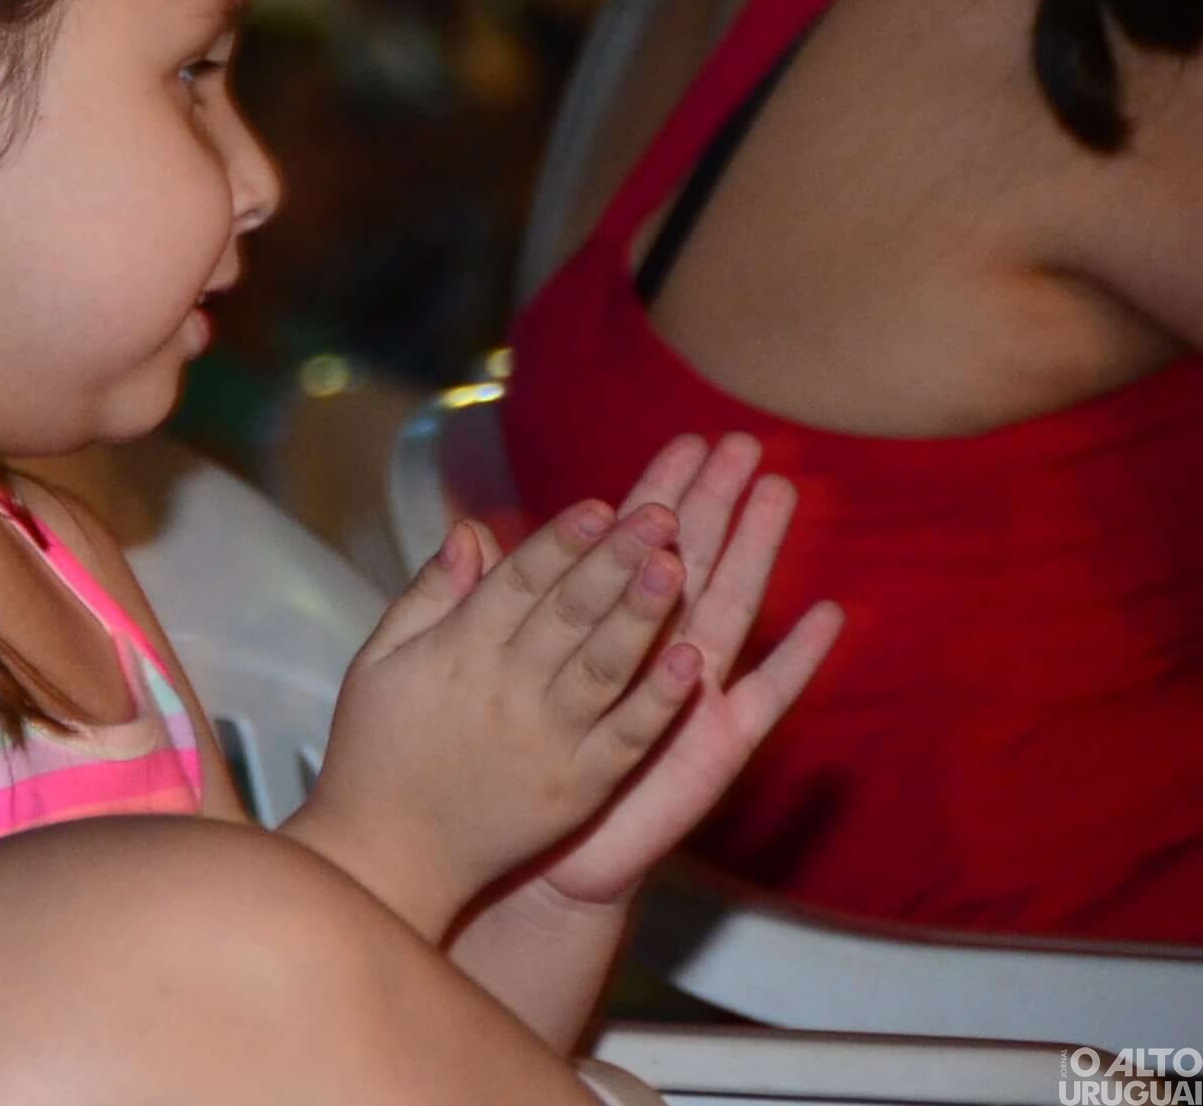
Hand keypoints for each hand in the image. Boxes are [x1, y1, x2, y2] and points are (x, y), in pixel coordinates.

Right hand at [292, 494, 707, 935]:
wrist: (388, 855)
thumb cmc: (374, 750)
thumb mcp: (377, 660)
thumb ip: (427, 596)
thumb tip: (470, 532)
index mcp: (455, 653)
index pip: (516, 583)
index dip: (559, 541)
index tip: (599, 503)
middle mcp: (505, 690)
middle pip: (568, 613)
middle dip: (614, 560)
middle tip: (661, 514)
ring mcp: (546, 741)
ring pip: (604, 666)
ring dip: (644, 615)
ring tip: (678, 567)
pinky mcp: (577, 789)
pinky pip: (625, 738)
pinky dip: (658, 700)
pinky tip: (691, 663)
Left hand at [517, 432, 842, 911]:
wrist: (538, 857)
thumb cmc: (513, 758)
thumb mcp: (487, 670)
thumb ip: (487, 604)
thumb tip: (470, 531)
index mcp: (600, 631)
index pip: (630, 549)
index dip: (655, 494)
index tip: (683, 439)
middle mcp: (655, 654)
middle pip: (691, 563)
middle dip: (716, 503)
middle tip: (746, 443)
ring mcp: (691, 697)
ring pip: (728, 610)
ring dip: (755, 555)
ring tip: (780, 497)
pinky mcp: (713, 747)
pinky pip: (761, 699)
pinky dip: (793, 660)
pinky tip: (825, 616)